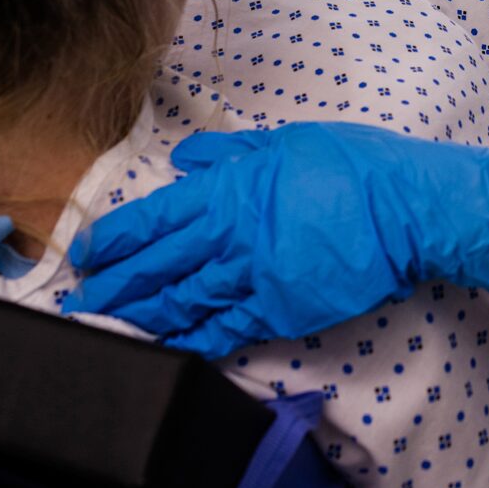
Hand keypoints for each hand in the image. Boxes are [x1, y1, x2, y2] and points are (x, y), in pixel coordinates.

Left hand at [63, 124, 488, 357]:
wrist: (407, 210)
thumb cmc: (353, 165)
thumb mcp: (287, 141)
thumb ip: (231, 152)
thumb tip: (186, 160)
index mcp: (233, 190)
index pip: (156, 218)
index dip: (116, 239)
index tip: (87, 252)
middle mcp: (234, 237)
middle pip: (160, 268)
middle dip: (115, 286)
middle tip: (82, 302)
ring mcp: (256, 278)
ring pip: (185, 303)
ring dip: (144, 317)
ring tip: (113, 326)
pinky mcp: (282, 310)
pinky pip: (228, 329)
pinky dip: (196, 340)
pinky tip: (173, 346)